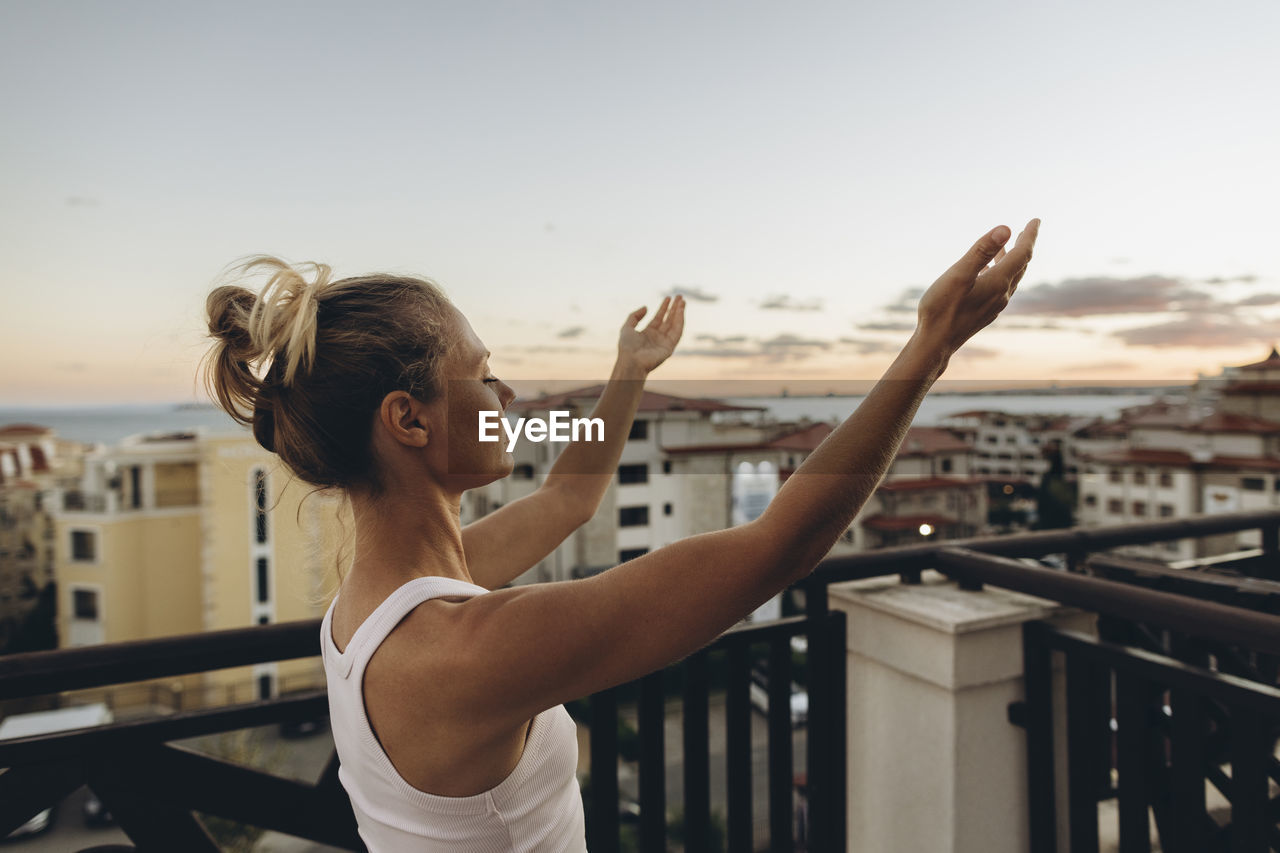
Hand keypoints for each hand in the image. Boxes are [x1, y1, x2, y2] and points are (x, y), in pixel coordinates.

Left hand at [617, 295, 685, 372]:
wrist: (631, 361)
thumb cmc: (627, 347)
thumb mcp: (627, 327)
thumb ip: (634, 316)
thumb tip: (646, 307)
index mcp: (648, 333)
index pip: (658, 318)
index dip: (663, 308)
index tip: (668, 298)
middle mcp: (657, 337)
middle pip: (668, 320)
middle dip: (674, 308)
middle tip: (680, 297)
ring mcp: (664, 342)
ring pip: (674, 324)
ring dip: (679, 313)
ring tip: (682, 301)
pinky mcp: (670, 347)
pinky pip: (677, 332)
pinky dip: (680, 321)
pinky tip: (681, 311)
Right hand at [915, 219, 1039, 357]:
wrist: (935, 344)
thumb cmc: (942, 309)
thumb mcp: (959, 274)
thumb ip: (981, 251)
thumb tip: (1005, 228)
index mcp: (998, 282)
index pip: (1022, 253)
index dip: (1030, 235)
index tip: (1036, 220)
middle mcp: (1001, 295)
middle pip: (1020, 266)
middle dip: (1024, 246)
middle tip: (1027, 230)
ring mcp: (993, 306)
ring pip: (1011, 278)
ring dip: (1012, 260)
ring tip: (1006, 248)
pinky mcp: (984, 313)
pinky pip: (1001, 288)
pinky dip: (1001, 273)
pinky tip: (987, 274)